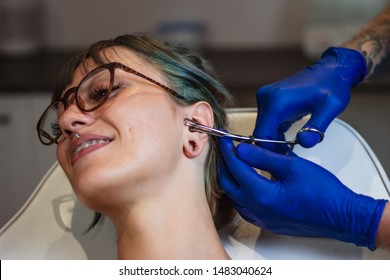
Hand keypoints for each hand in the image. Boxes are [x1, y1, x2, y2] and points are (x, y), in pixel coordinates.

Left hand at [218, 137, 386, 249]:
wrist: (343, 217)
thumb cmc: (324, 193)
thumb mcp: (293, 167)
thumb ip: (263, 157)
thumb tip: (242, 149)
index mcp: (261, 195)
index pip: (235, 168)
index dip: (227, 151)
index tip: (225, 139)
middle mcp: (257, 211)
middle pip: (228, 184)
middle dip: (225, 165)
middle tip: (227, 150)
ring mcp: (262, 220)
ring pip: (234, 198)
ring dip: (231, 180)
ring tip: (236, 163)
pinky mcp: (268, 224)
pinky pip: (244, 208)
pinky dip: (240, 193)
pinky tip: (246, 183)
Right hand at [254, 47, 366, 152]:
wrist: (330, 71)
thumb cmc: (332, 87)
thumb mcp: (331, 108)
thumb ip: (316, 127)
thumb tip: (304, 143)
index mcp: (277, 101)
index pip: (262, 134)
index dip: (269, 151)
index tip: (281, 163)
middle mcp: (267, 98)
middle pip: (260, 132)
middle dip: (272, 148)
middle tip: (288, 162)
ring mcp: (266, 98)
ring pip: (263, 129)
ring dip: (274, 142)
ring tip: (290, 154)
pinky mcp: (269, 101)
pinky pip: (267, 123)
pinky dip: (275, 134)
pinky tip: (287, 143)